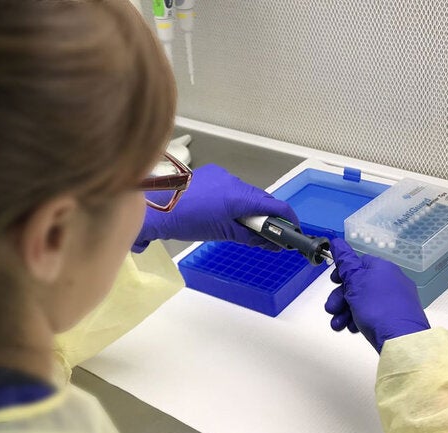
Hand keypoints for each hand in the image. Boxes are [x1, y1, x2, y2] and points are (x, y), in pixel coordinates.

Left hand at [133, 165, 298, 251]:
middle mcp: (234, 181)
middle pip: (261, 199)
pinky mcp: (211, 174)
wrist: (155, 207)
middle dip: (268, 216)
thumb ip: (250, 236)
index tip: (293, 232)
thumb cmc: (186, 222)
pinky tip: (227, 213)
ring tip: (245, 227)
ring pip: (246, 193)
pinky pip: (232, 188)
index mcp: (239, 196)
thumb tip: (270, 243)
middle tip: (270, 235)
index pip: (274, 205)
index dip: (287, 219)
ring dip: (251, 209)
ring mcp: (222, 175)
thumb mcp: (222, 233)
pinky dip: (236, 201)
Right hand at [325, 238, 429, 352]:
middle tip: (331, 309)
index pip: (359, 263)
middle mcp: (391, 281)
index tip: (333, 282)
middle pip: (358, 284)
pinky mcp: (396, 317)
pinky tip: (352, 328)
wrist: (400, 338)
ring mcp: (395, 300)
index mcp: (382, 268)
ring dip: (346, 311)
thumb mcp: (355, 282)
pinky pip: (373, 314)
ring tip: (338, 324)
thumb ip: (345, 262)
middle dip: (340, 298)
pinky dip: (359, 319)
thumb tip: (337, 241)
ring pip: (363, 301)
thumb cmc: (377, 307)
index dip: (343, 272)